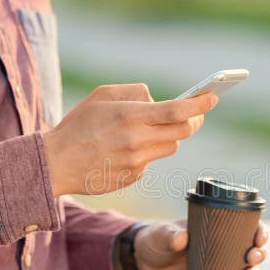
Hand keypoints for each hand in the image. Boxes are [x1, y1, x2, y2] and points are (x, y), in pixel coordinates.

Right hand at [43, 84, 216, 196]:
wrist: (56, 163)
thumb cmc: (78, 124)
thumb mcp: (101, 96)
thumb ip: (134, 92)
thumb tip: (157, 99)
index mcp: (130, 116)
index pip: (177, 111)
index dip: (200, 105)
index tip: (213, 97)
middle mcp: (137, 141)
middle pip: (183, 131)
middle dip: (194, 120)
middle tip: (197, 114)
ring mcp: (137, 162)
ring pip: (171, 146)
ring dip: (170, 136)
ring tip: (153, 129)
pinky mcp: (134, 177)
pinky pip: (152, 161)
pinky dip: (148, 152)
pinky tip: (127, 149)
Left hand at [132, 219, 268, 269]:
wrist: (144, 263)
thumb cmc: (156, 240)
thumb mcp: (161, 233)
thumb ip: (170, 235)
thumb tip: (182, 239)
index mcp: (218, 230)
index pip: (246, 228)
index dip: (259, 232)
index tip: (259, 237)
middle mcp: (224, 249)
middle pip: (252, 250)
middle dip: (259, 254)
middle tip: (252, 256)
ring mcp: (220, 269)